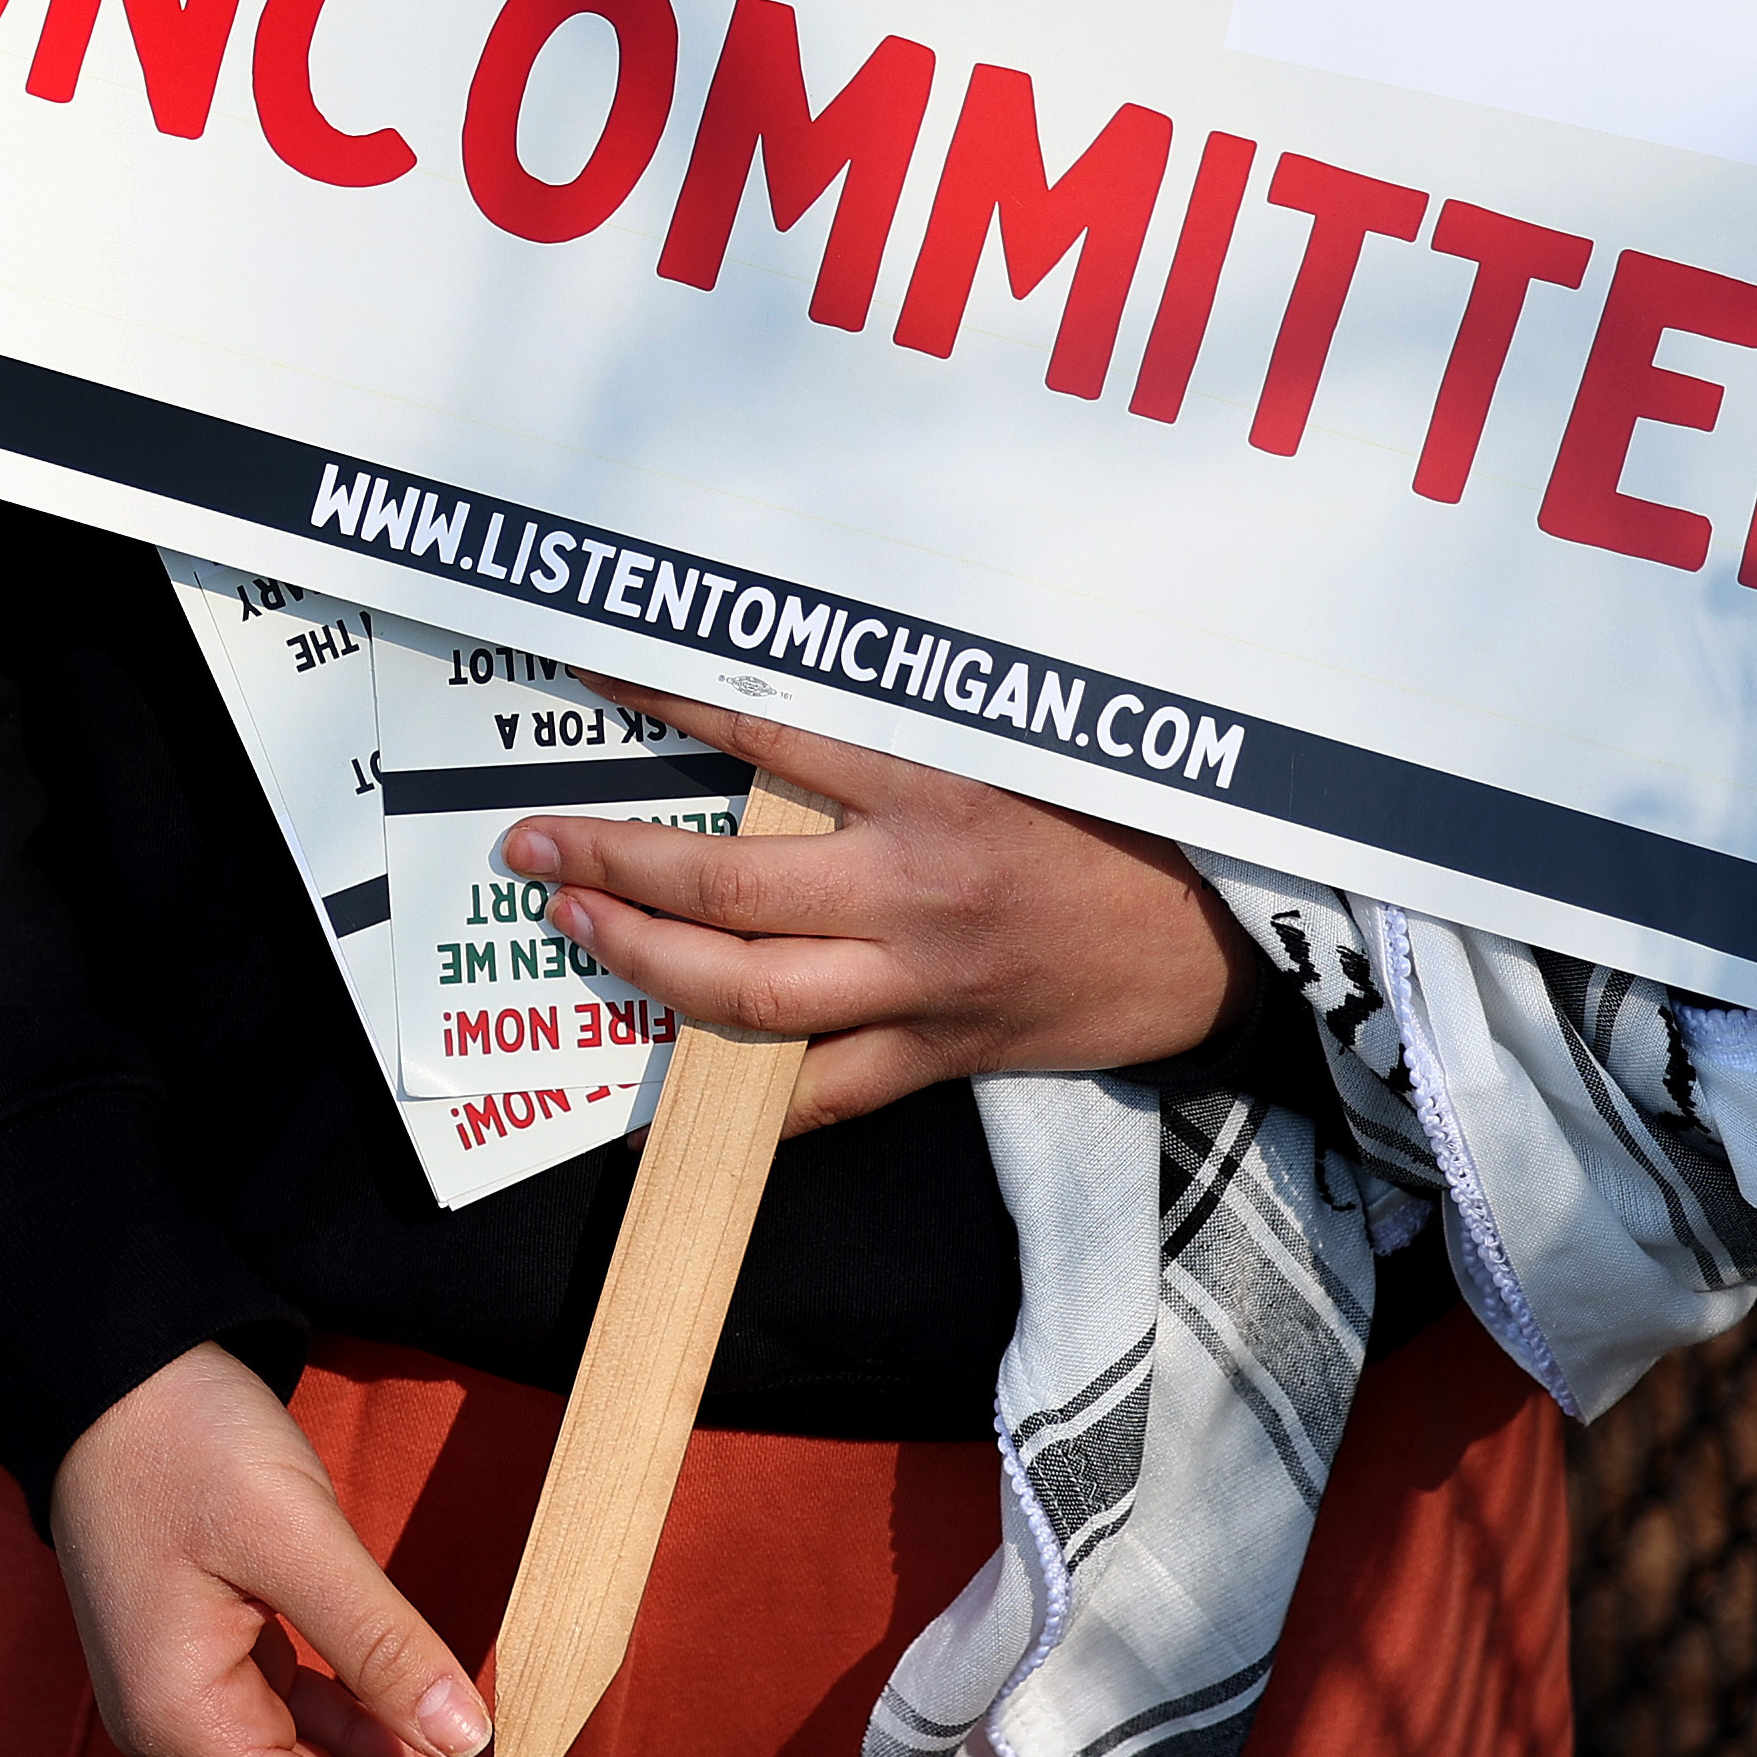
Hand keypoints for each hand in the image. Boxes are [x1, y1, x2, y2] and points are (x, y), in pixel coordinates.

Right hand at [47, 1343, 571, 1756]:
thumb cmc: (180, 1436)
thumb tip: (468, 1741)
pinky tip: (448, 1722)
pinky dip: (380, 1730)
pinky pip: (308, 1723)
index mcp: (183, 1719)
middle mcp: (181, 1730)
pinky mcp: (214, 1656)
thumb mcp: (289, 1529)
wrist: (104, 1365)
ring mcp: (195, 1695)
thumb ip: (377, 1641)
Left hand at [501, 680, 1259, 1135]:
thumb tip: (794, 684)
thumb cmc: (1127, 821)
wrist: (1225, 943)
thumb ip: (914, 722)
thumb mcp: (1026, 743)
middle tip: (532, 844)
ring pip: (749, 994)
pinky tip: (672, 1064)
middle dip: (614, 861)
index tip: (595, 669)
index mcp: (937, 790)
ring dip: (645, 961)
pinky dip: (742, 1083)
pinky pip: (819, 1087)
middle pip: (727, 883)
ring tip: (575, 923)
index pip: (771, 733)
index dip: (671, 700)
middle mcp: (914, 891)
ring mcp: (920, 987)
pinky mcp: (938, 1056)